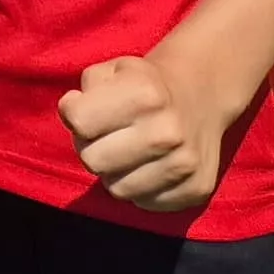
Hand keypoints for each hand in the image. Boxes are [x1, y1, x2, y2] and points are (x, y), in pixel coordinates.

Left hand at [63, 49, 233, 212]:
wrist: (201, 95)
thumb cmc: (143, 84)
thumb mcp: (111, 70)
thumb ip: (85, 91)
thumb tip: (72, 117)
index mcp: (144, 95)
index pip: (79, 122)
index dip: (74, 115)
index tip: (85, 110)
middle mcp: (168, 132)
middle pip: (93, 161)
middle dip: (92, 148)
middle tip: (106, 137)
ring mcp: (185, 164)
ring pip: (117, 189)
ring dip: (115, 173)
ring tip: (127, 152)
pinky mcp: (197, 190)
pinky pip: (145, 203)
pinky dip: (140, 189)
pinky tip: (148, 167)